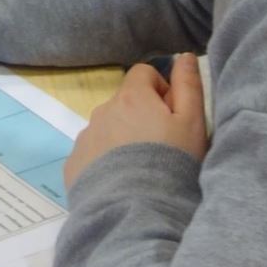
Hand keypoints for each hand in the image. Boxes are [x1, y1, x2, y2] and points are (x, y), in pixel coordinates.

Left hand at [63, 57, 210, 189]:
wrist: (134, 211)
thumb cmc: (171, 162)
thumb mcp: (192, 123)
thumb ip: (189, 85)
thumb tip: (183, 56)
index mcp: (131, 97)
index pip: (143, 74)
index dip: (160, 90)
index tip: (171, 116)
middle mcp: (102, 111)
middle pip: (125, 103)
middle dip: (141, 116)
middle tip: (160, 147)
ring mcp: (85, 138)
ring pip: (108, 128)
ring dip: (122, 139)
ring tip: (139, 170)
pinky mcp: (74, 165)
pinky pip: (92, 153)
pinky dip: (105, 161)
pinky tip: (120, 183)